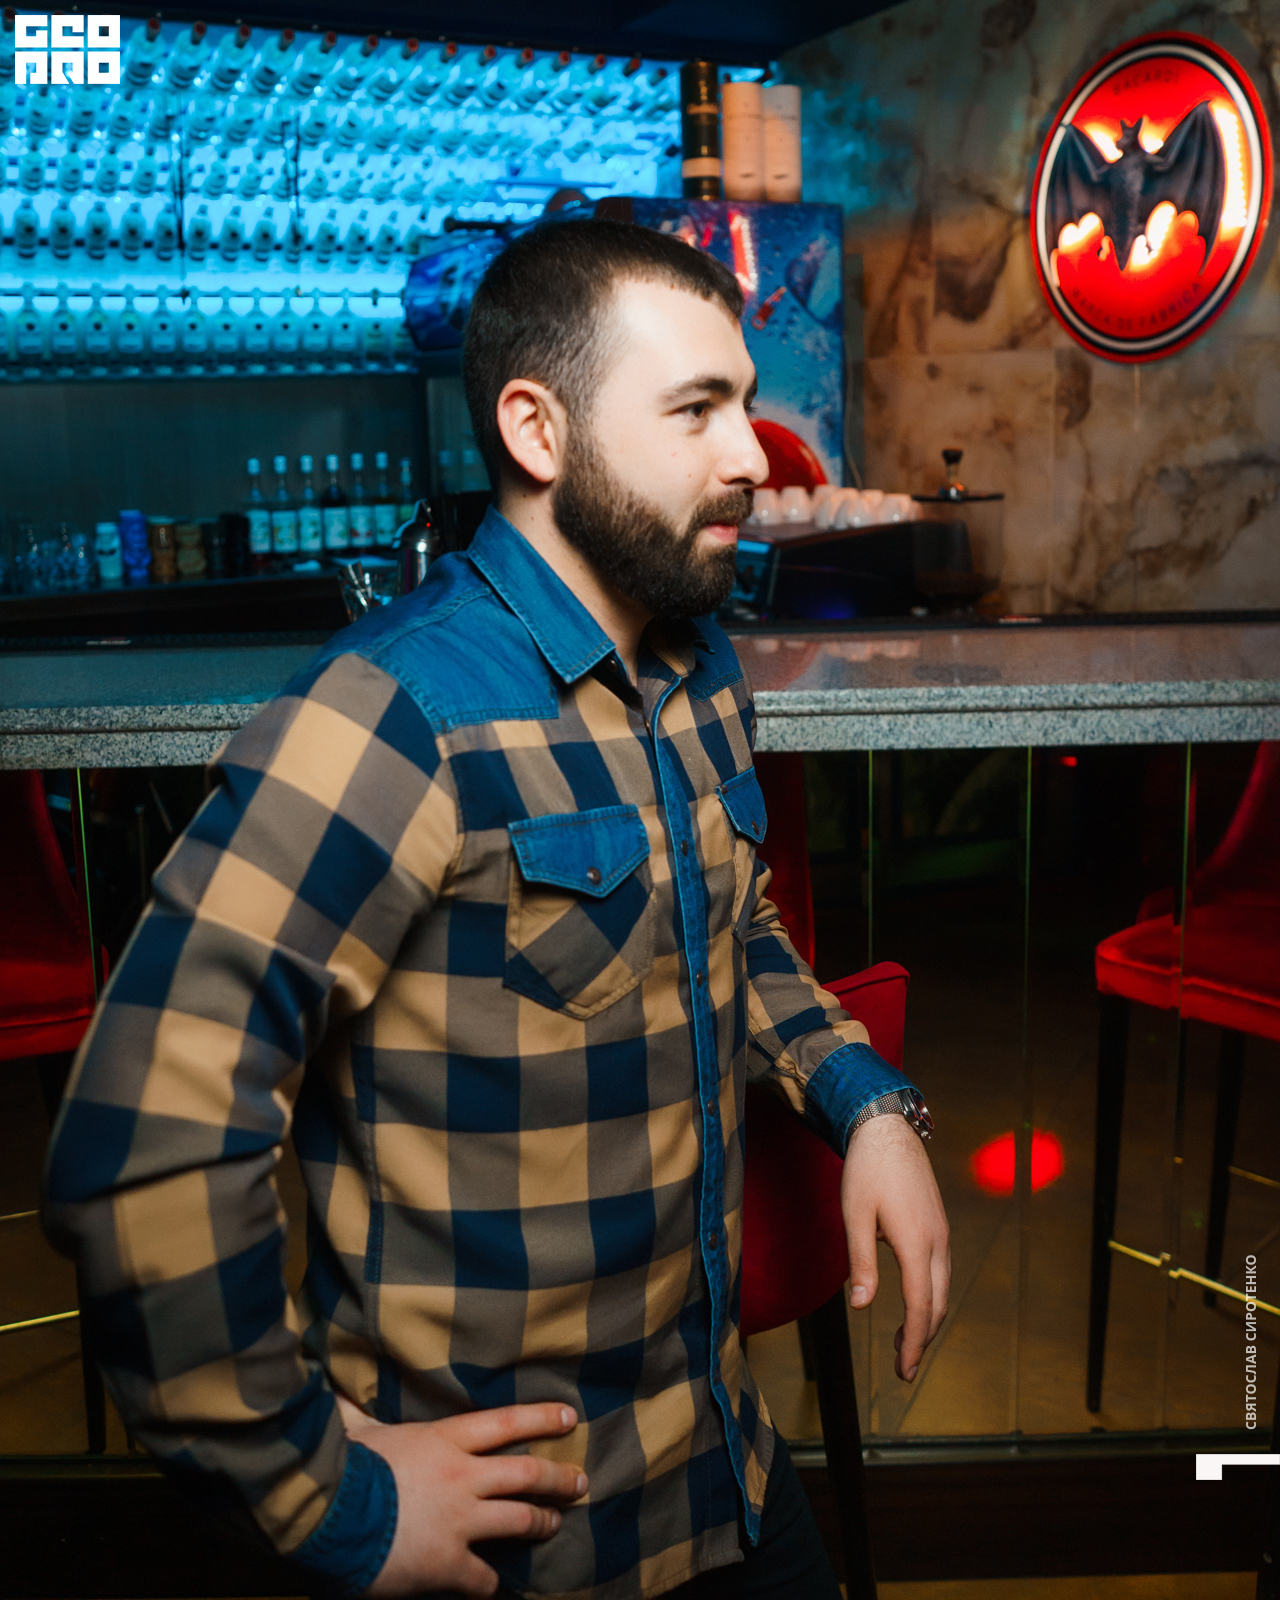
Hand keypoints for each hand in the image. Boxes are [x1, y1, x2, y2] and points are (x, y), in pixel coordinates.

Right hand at [336, 1393, 586, 1596]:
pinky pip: (483, 1577)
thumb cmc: (344, 1467)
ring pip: (520, 1519)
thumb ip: (360, 1415)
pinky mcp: (448, 1563)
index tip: (570, 1418)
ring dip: (542, 1523)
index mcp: (445, 1439)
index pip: (507, 1422)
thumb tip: (339, 1396)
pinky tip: (492, 1586)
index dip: (541, 1419)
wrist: (329, 1515)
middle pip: (527, 1473)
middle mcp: (463, 1476)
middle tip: (579, 1482)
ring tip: (553, 1525)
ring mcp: (460, 1521)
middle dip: (558, 1478)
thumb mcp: (359, 1430)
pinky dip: (490, 1583)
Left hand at [841, 1113, 949, 1382]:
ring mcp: (942, 1232)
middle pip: (937, 1304)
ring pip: (942, 1289)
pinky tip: (913, 1301)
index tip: (902, 1371)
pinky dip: (930, 1296)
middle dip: (921, 1339)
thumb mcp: (854, 1215)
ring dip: (927, 1319)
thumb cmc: (867, 1171)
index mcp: (916, 1242)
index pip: (919, 1307)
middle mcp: (937, 1241)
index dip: (912, 1342)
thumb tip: (862, 1306)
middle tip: (902, 1368)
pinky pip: (940, 1271)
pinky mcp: (939, 1224)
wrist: (888, 1129)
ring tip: (905, 1342)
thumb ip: (861, 1262)